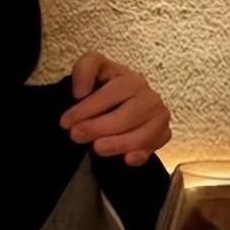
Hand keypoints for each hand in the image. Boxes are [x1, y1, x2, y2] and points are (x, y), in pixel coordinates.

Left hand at [60, 51, 170, 165]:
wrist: (119, 103)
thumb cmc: (104, 86)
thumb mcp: (92, 70)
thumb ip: (84, 69)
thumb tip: (81, 92)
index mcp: (131, 79)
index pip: (111, 93)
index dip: (87, 108)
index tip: (66, 121)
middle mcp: (149, 96)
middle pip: (127, 116)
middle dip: (99, 127)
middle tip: (76, 136)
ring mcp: (159, 116)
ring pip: (142, 134)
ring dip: (118, 143)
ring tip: (96, 148)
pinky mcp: (163, 134)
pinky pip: (154, 146)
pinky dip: (142, 154)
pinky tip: (127, 159)